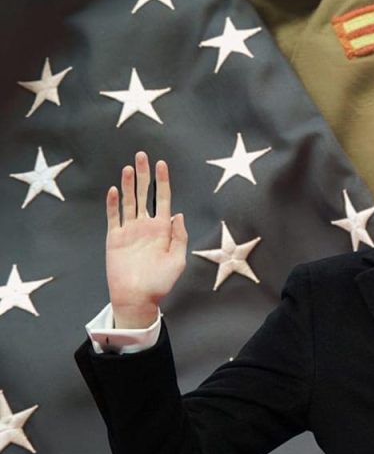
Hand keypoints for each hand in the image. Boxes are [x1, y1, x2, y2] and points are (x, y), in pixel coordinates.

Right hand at [105, 152, 187, 327]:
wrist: (137, 298)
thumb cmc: (160, 283)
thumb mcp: (177, 260)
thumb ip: (179, 237)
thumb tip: (178, 214)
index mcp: (163, 230)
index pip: (163, 199)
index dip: (162, 181)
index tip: (162, 164)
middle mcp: (146, 226)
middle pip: (144, 195)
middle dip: (144, 176)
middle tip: (143, 155)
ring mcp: (130, 231)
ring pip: (129, 202)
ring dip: (128, 184)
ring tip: (129, 167)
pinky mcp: (115, 238)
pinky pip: (113, 217)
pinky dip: (113, 203)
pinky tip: (114, 190)